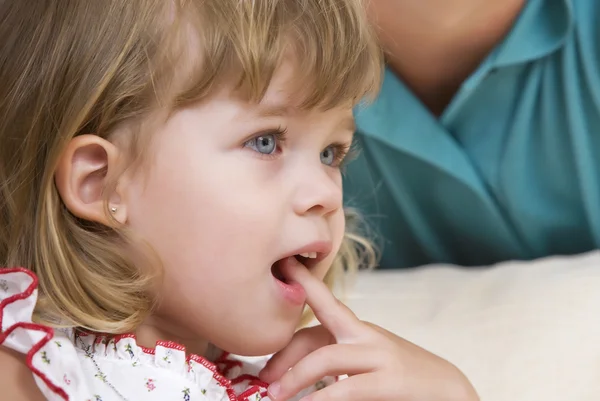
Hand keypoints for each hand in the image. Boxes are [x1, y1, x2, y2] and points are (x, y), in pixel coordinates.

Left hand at [259, 266, 478, 400]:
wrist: (455, 393)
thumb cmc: (406, 379)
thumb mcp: (370, 363)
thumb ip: (341, 361)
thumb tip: (299, 375)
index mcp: (361, 331)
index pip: (324, 306)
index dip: (303, 286)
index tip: (284, 267)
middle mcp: (367, 337)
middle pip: (315, 334)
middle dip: (284, 354)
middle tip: (263, 377)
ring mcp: (380, 356)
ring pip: (326, 357)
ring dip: (295, 377)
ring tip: (275, 396)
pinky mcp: (391, 381)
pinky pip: (346, 388)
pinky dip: (321, 398)